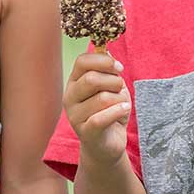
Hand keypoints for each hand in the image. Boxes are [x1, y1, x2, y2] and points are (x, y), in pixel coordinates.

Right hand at [64, 49, 130, 166]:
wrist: (108, 143)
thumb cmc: (110, 110)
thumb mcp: (111, 86)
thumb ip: (107, 69)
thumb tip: (107, 50)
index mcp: (74, 82)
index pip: (82, 61)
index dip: (103, 61)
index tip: (119, 67)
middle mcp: (69, 97)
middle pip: (92, 79)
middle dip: (114, 81)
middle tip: (121, 89)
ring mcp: (75, 116)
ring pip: (102, 98)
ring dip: (120, 99)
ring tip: (122, 105)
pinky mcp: (85, 132)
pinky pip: (102, 117)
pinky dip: (118, 111)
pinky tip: (124, 110)